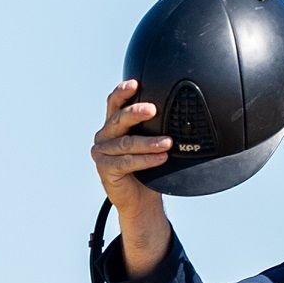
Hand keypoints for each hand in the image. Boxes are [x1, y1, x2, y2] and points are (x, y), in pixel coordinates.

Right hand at [91, 79, 171, 277]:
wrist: (141, 199)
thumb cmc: (147, 168)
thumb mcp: (151, 142)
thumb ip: (155, 126)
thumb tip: (182, 111)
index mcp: (113, 124)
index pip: (114, 102)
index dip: (123, 92)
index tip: (136, 83)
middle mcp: (104, 135)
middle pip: (119, 119)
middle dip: (136, 113)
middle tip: (153, 109)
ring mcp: (102, 152)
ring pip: (126, 143)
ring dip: (148, 142)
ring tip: (168, 143)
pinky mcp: (105, 169)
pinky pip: (127, 162)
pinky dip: (146, 160)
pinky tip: (161, 158)